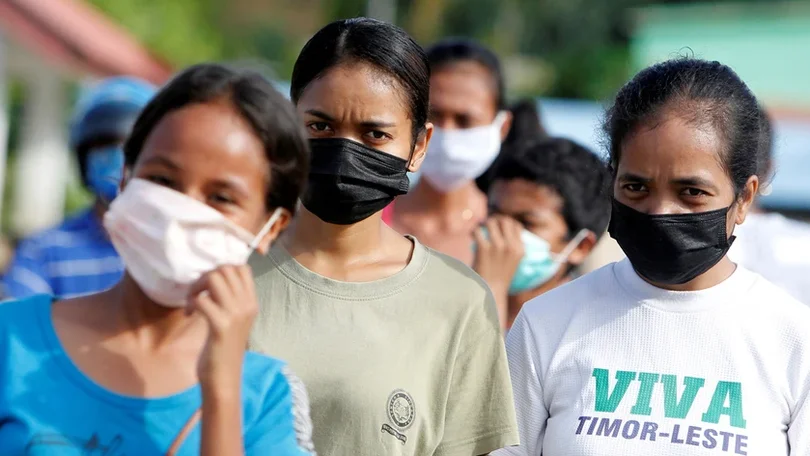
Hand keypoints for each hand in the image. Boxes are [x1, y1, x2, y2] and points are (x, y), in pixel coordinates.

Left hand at [188, 264, 257, 391]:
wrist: (224, 378)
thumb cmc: (224, 349)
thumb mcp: (234, 320)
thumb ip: (230, 300)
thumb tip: (213, 278)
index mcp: (252, 303)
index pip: (242, 268)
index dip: (222, 269)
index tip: (210, 286)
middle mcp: (247, 306)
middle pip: (225, 269)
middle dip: (205, 276)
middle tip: (197, 293)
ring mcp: (235, 315)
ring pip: (214, 278)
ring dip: (197, 286)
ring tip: (193, 302)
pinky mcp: (220, 326)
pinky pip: (202, 300)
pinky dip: (191, 303)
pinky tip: (189, 314)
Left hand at [473, 215, 525, 292]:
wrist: (489, 292)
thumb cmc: (498, 278)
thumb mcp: (512, 261)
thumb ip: (510, 246)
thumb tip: (500, 229)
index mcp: (520, 249)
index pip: (516, 225)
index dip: (506, 222)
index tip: (499, 225)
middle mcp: (511, 246)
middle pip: (505, 220)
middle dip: (496, 219)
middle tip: (488, 224)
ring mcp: (498, 246)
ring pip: (491, 222)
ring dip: (484, 224)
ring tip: (480, 229)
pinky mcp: (484, 248)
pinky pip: (477, 230)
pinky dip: (473, 231)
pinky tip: (472, 235)